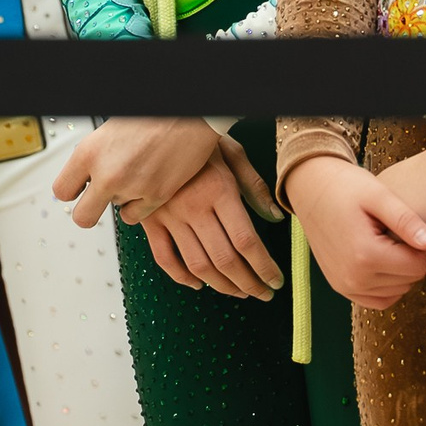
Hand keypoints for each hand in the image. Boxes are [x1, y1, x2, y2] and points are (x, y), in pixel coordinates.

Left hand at [52, 116, 226, 226]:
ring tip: (136, 173)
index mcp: (89, 152)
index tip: (78, 190)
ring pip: (115, 210)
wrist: (188, 115)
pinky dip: (139, 205)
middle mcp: (107, 173)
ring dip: (122, 197)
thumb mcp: (110, 130)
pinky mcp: (155, 197)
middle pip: (82, 217)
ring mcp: (132, 188)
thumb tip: (85, 174)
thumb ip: (95, 156)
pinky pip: (135, 216)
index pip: (62, 191)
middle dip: (88, 211)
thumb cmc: (152, 116)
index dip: (71, 192)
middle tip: (97, 200)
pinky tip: (146, 185)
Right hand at [134, 151, 286, 300]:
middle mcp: (194, 206)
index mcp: (219, 189)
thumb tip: (276, 217)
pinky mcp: (150, 222)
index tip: (275, 280)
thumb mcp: (232, 154)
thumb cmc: (198, 143)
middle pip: (225, 259)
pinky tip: (199, 283)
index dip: (263, 267)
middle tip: (262, 293)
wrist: (155, 132)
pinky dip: (182, 277)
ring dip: (222, 286)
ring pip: (198, 265)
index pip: (246, 241)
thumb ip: (255, 186)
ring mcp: (170, 216)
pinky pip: (165, 259)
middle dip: (248, 283)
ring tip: (239, 291)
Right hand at [286, 156, 425, 309]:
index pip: (418, 266)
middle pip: (409, 281)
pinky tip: (389, 261)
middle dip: (418, 259)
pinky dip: (389, 286)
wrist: (310, 188)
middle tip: (415, 234)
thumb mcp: (378, 194)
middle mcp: (353, 277)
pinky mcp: (339, 286)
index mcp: (365, 255)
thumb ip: (406, 219)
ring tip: (401, 244)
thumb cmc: (345, 185)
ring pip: (396, 292)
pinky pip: (377, 300)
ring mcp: (344, 285)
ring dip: (405, 273)